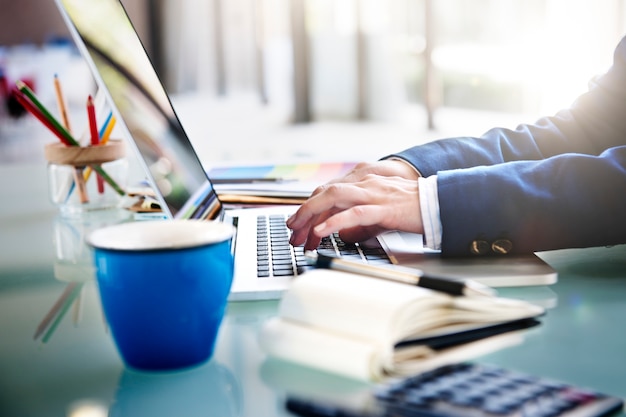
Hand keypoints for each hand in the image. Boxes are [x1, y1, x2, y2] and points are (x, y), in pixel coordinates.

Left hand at [287, 160, 423, 250]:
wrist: (440, 204)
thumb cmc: (414, 209)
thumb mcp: (380, 213)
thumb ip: (360, 220)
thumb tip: (342, 233)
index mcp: (364, 183)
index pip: (328, 192)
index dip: (309, 208)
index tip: (297, 226)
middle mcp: (365, 184)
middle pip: (324, 192)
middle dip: (303, 212)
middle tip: (291, 232)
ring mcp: (373, 194)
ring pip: (333, 197)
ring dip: (311, 213)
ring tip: (298, 230)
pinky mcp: (384, 207)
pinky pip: (354, 213)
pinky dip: (333, 221)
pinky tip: (320, 232)